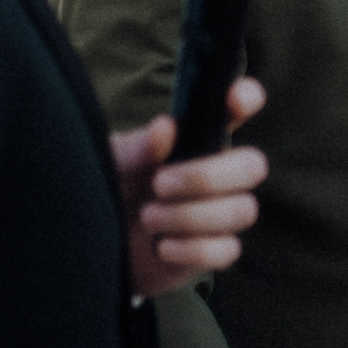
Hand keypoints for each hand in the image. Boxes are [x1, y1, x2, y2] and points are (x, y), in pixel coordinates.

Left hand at [113, 77, 267, 294]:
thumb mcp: (110, 165)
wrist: (95, 245)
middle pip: (253, 166)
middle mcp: (218, 172)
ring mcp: (220, 213)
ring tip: (148, 218)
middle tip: (159, 184)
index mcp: (197, 138)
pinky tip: (161, 247)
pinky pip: (227, 249)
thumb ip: (135, 148)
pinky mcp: (214, 250)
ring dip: (191, 216)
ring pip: (243, 210)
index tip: (235, 101)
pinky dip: (192, 249)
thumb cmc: (108, 190)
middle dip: (207, 177)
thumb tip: (165, 127)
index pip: (239, 107)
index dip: (247, 97)